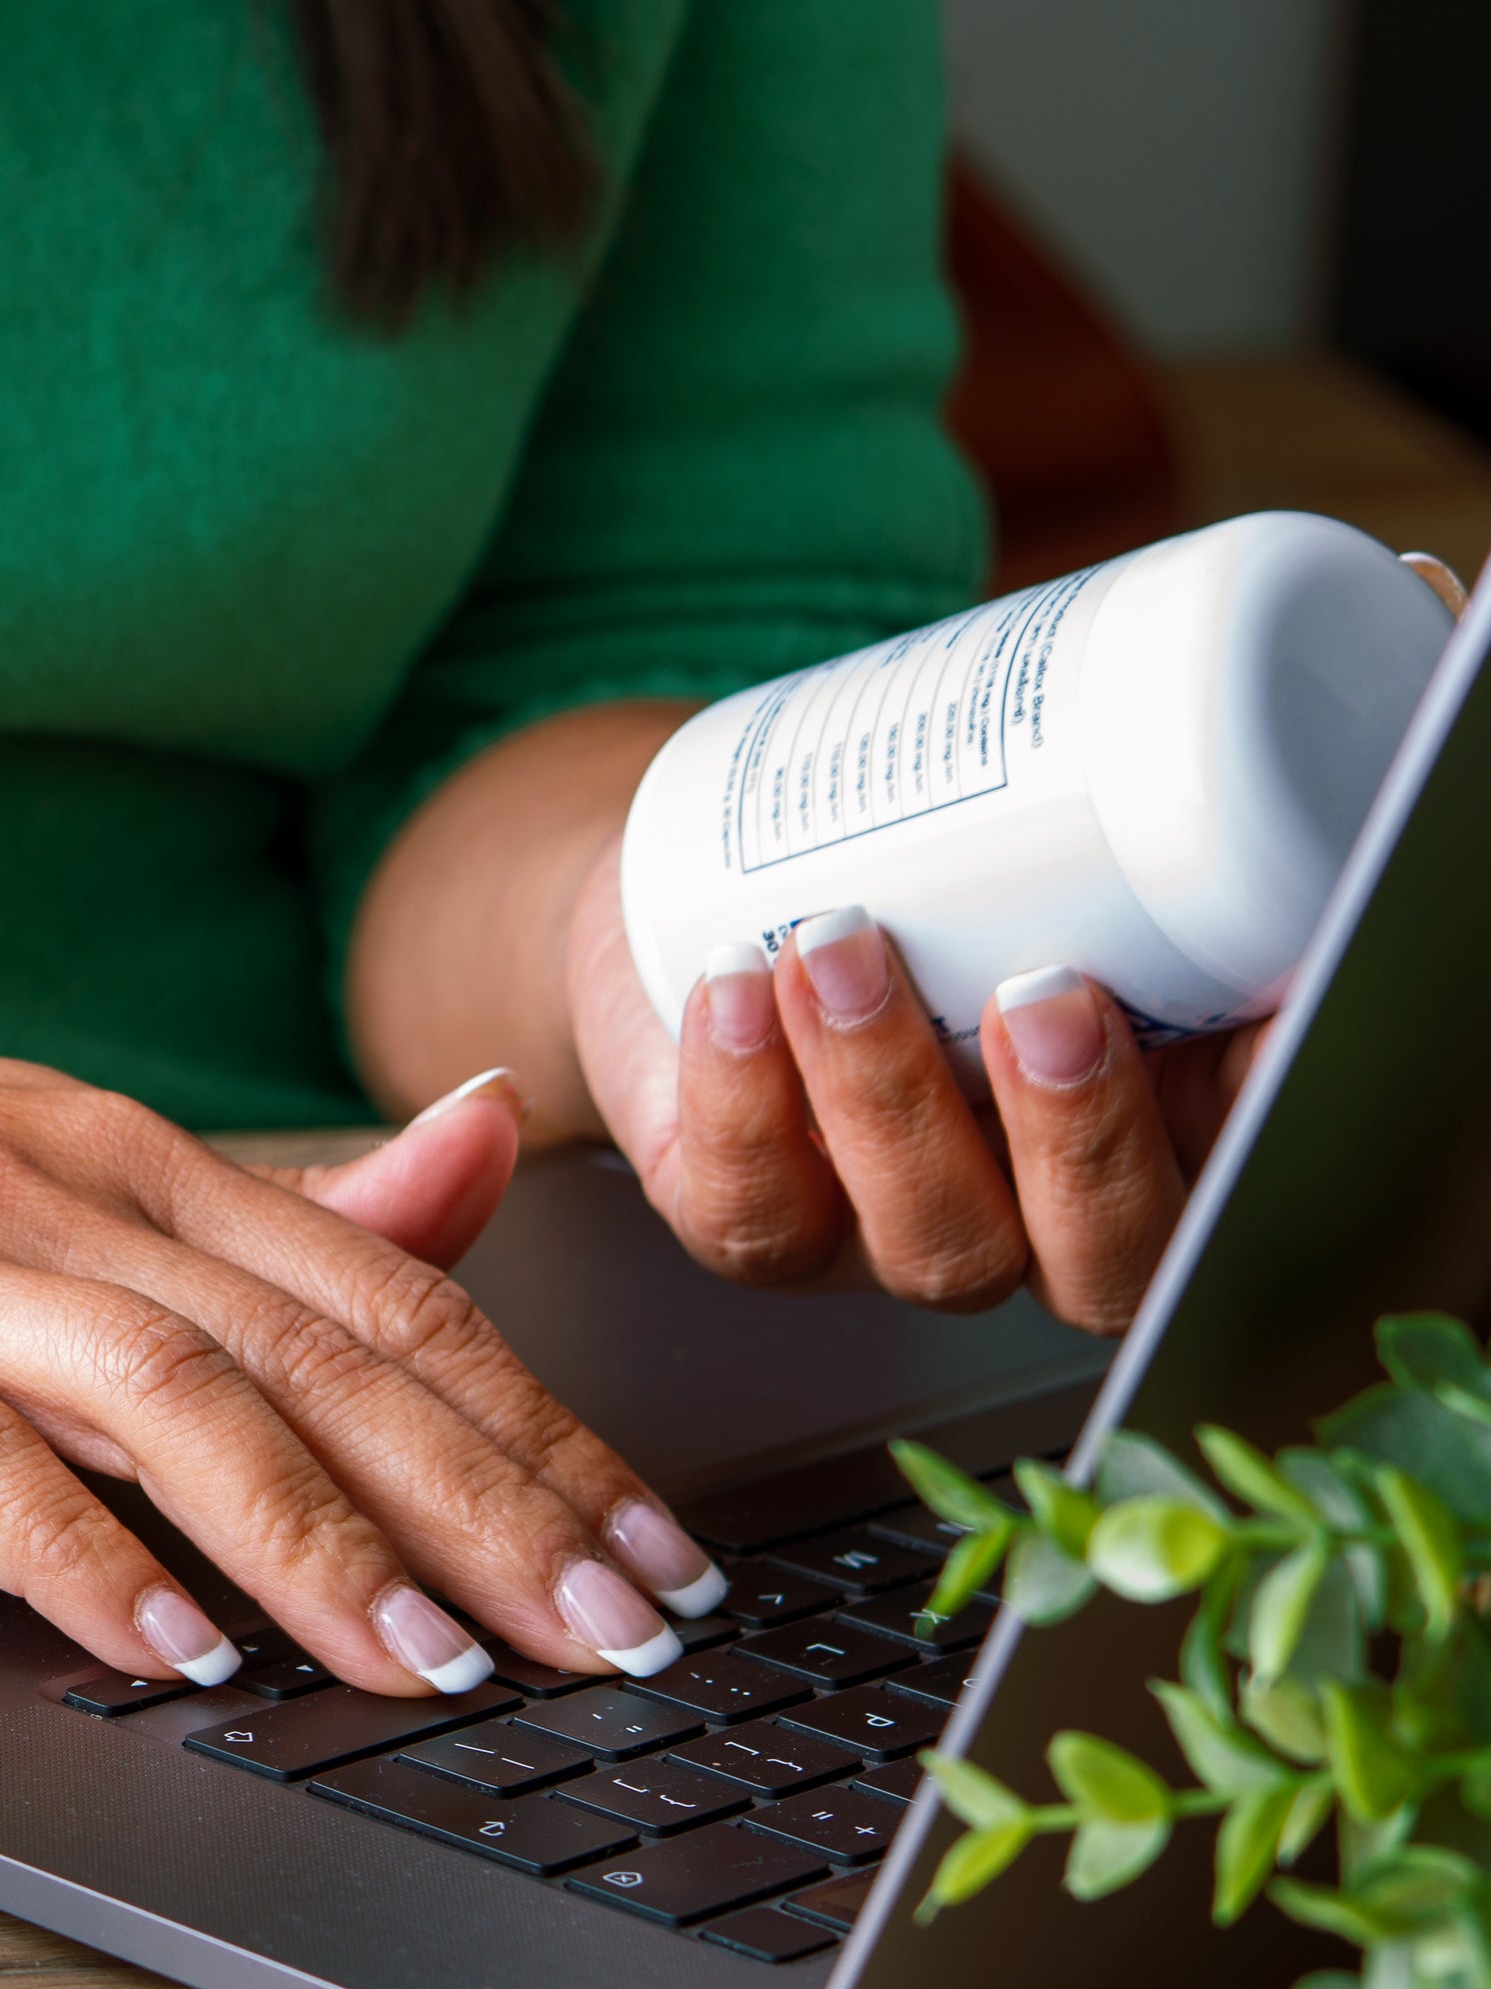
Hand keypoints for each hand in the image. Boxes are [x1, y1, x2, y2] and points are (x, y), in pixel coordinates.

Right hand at [0, 1047, 726, 1693]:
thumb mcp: (28, 1165)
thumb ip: (253, 1200)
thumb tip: (472, 1161)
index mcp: (118, 1146)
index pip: (384, 1291)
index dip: (541, 1427)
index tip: (656, 1554)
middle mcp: (46, 1188)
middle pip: (316, 1352)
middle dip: (494, 1506)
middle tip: (619, 1639)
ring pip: (174, 1402)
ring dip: (322, 1548)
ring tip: (438, 1671)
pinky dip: (88, 1562)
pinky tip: (176, 1655)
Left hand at [563, 834, 1263, 1333]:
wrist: (710, 881)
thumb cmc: (911, 853)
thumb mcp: (1050, 832)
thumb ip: (1151, 819)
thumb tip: (1279, 726)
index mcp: (1163, 1135)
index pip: (1248, 1175)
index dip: (1261, 1120)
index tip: (1258, 1004)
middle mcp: (1043, 1216)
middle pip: (1107, 1263)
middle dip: (1082, 1141)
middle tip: (1041, 993)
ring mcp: (899, 1236)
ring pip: (931, 1239)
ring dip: (886, 1092)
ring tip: (838, 942)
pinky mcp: (759, 1227)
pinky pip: (756, 1213)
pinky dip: (739, 1101)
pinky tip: (733, 987)